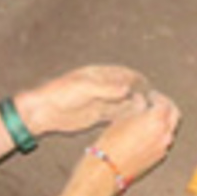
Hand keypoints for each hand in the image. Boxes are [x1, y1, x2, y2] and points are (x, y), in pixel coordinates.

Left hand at [19, 65, 149, 134]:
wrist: (43, 111)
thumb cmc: (61, 94)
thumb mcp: (84, 88)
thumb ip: (106, 88)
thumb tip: (128, 88)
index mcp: (99, 74)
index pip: (123, 74)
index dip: (137, 79)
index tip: (150, 86)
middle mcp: (102, 87)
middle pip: (125, 88)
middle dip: (139, 93)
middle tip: (153, 102)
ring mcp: (100, 101)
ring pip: (122, 103)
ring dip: (133, 107)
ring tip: (146, 113)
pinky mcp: (97, 115)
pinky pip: (115, 115)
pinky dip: (125, 117)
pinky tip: (135, 121)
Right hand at [92, 91, 180, 183]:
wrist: (107, 170)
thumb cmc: (111, 143)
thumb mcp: (122, 118)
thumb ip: (135, 106)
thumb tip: (140, 99)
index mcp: (157, 119)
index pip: (164, 102)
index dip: (157, 96)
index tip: (150, 95)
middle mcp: (165, 133)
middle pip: (174, 114)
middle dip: (167, 106)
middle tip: (156, 102)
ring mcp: (164, 146)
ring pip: (170, 128)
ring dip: (164, 120)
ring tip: (151, 117)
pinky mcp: (159, 157)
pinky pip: (164, 140)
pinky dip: (160, 133)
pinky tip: (148, 131)